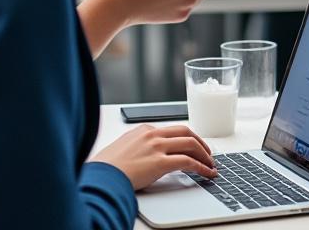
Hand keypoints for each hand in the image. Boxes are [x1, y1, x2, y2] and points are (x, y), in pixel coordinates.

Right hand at [91, 124, 216, 189]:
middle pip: (186, 132)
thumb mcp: (123, 149)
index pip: (173, 130)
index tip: (194, 147)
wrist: (98, 178)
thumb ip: (140, 147)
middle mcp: (152, 135)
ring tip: (210, 165)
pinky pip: (188, 162)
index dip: (188, 139)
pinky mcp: (159, 162)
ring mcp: (156, 147)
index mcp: (144, 130)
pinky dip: (202, 167)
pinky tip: (207, 173)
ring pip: (191, 144)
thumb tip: (150, 156)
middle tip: (208, 154)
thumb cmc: (106, 168)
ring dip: (205, 155)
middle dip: (201, 143)